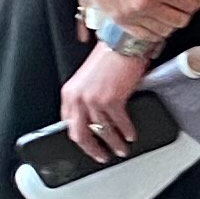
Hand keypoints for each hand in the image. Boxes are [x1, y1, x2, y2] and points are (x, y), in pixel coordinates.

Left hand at [61, 44, 151, 163]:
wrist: (123, 42)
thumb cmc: (110, 54)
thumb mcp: (90, 78)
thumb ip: (88, 96)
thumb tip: (98, 115)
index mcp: (69, 93)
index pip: (68, 123)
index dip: (80, 137)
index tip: (89, 144)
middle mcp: (78, 98)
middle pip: (80, 134)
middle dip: (92, 149)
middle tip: (101, 156)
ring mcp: (94, 100)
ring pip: (102, 131)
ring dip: (113, 143)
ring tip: (121, 149)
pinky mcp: (112, 100)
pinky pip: (120, 123)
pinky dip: (126, 132)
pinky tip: (131, 136)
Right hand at [73, 0, 199, 40]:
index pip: (191, 4)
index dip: (198, 0)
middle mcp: (145, 5)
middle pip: (181, 20)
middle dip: (187, 12)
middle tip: (184, 2)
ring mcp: (131, 16)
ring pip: (165, 31)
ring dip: (172, 22)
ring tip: (169, 9)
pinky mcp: (119, 21)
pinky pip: (146, 36)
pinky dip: (156, 31)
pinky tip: (155, 18)